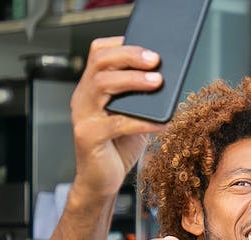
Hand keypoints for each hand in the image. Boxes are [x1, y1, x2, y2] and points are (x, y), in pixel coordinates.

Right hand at [71, 37, 167, 199]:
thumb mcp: (133, 116)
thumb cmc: (117, 147)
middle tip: (155, 60)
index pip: (98, 53)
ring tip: (158, 82)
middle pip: (100, 63)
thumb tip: (168, 78)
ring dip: (133, 80)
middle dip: (129, 56)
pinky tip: (162, 123)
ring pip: (102, 85)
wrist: (101, 183)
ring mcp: (82, 117)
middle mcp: (82, 98)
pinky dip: (142, 122)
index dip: (122, 45)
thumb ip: (143, 98)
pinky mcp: (88, 137)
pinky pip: (117, 123)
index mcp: (90, 88)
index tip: (148, 46)